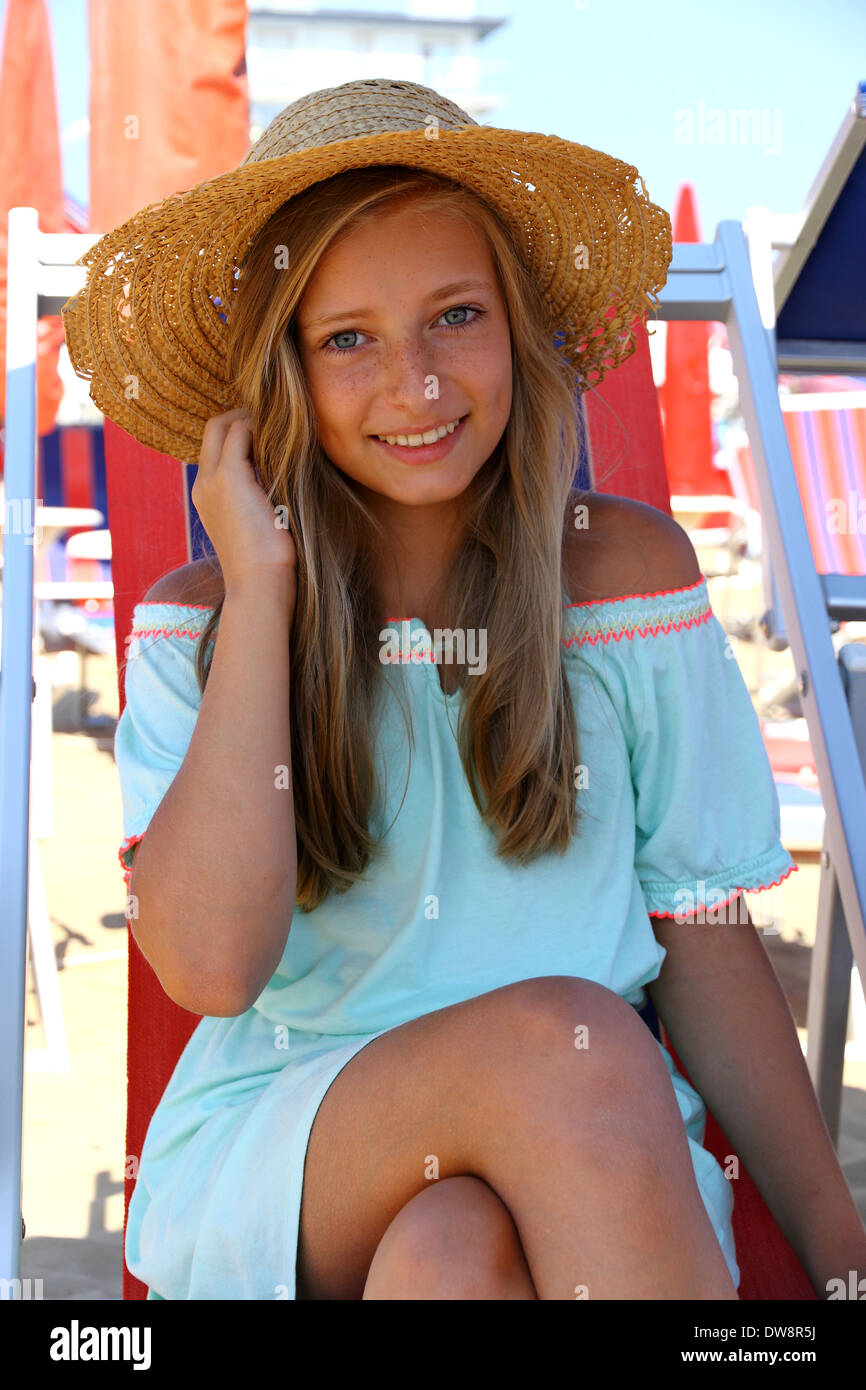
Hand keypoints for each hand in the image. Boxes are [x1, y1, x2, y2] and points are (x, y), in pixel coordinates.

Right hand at [192, 409, 296, 594]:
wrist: (258, 584)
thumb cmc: (266, 565)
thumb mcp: (257, 527)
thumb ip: (259, 501)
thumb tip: (282, 486)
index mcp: (206, 496)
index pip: (215, 447)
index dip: (240, 433)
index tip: (271, 436)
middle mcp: (202, 484)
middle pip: (213, 427)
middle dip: (243, 417)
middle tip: (276, 424)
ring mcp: (212, 479)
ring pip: (223, 424)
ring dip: (252, 420)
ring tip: (282, 429)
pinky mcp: (229, 476)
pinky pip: (241, 432)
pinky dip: (261, 428)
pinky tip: (286, 439)